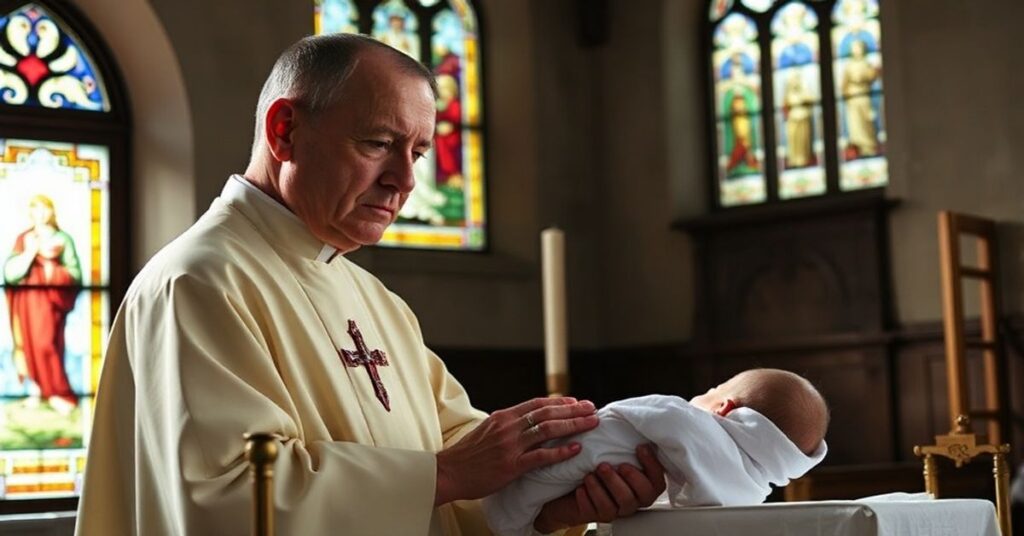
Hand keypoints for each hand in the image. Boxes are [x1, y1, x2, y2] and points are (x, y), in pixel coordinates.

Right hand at [434, 397, 598, 505]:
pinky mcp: (511, 465)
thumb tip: (528, 420)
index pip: (537, 404)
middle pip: (547, 413)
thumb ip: (508, 425)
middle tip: (592, 408)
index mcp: (503, 416)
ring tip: (591, 423)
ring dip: (573, 426)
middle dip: (573, 410)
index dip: (560, 402)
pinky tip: (576, 448)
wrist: (448, 472)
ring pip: (548, 430)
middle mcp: (508, 427)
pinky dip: (560, 451)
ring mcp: (510, 446)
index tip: (577, 402)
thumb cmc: (468, 455)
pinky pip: (541, 457)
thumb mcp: (487, 430)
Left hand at [533, 444, 665, 532]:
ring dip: (606, 486)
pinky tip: (580, 487)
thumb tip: (625, 417)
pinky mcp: (598, 516)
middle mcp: (633, 499)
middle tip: (610, 464)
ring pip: (621, 503)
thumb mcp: (607, 453)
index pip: (657, 481)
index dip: (652, 465)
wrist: (567, 488)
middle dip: (629, 477)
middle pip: (643, 495)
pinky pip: (597, 511)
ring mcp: (617, 509)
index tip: (639, 447)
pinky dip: (588, 497)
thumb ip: (620, 442)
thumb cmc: (592, 465)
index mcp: (641, 484)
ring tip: (590, 473)